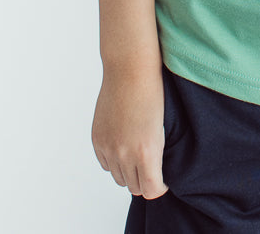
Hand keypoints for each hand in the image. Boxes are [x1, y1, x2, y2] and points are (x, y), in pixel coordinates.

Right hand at [92, 61, 168, 198]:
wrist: (130, 69)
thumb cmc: (152, 93)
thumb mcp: (161, 128)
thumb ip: (154, 153)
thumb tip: (151, 172)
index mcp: (146, 152)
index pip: (151, 190)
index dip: (158, 187)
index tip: (162, 178)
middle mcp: (125, 154)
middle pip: (134, 186)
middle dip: (143, 179)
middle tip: (150, 165)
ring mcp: (109, 147)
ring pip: (118, 177)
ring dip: (127, 171)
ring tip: (136, 154)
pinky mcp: (97, 139)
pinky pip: (105, 163)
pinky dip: (113, 160)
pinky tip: (122, 146)